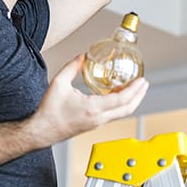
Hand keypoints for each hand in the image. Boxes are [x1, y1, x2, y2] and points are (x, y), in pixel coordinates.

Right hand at [31, 54, 148, 144]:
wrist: (41, 131)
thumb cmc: (49, 111)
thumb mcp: (59, 83)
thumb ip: (72, 67)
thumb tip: (83, 56)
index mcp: (92, 108)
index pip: (121, 100)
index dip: (134, 90)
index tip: (141, 81)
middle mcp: (98, 118)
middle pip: (127, 109)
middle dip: (139, 96)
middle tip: (144, 84)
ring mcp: (97, 123)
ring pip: (121, 113)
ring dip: (131, 101)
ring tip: (134, 88)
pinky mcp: (94, 125)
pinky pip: (113, 115)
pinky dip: (120, 105)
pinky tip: (118, 95)